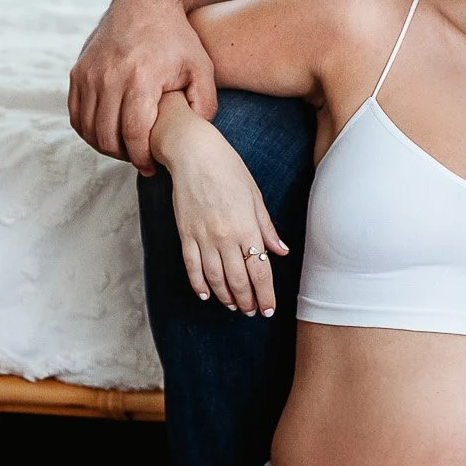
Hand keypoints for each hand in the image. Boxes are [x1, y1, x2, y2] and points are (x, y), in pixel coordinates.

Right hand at [70, 0, 217, 173]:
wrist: (145, 1)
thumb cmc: (177, 37)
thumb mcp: (202, 67)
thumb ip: (205, 103)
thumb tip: (195, 132)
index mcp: (140, 77)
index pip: (133, 133)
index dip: (141, 157)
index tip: (151, 166)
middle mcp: (109, 76)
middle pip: (107, 136)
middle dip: (124, 156)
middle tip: (139, 159)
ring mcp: (89, 73)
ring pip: (88, 128)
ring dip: (104, 145)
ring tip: (125, 148)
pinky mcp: (78, 71)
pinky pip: (76, 114)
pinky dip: (88, 130)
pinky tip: (107, 132)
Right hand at [152, 104, 287, 314]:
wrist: (194, 154)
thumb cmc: (229, 169)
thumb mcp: (255, 196)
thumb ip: (266, 227)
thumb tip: (280, 251)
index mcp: (247, 227)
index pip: (260, 270)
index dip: (265, 294)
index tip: (268, 308)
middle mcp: (225, 237)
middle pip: (239, 280)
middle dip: (248, 301)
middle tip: (252, 312)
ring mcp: (203, 237)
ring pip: (215, 278)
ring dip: (226, 297)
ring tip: (234, 307)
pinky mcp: (185, 234)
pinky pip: (192, 267)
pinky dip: (199, 284)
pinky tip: (206, 295)